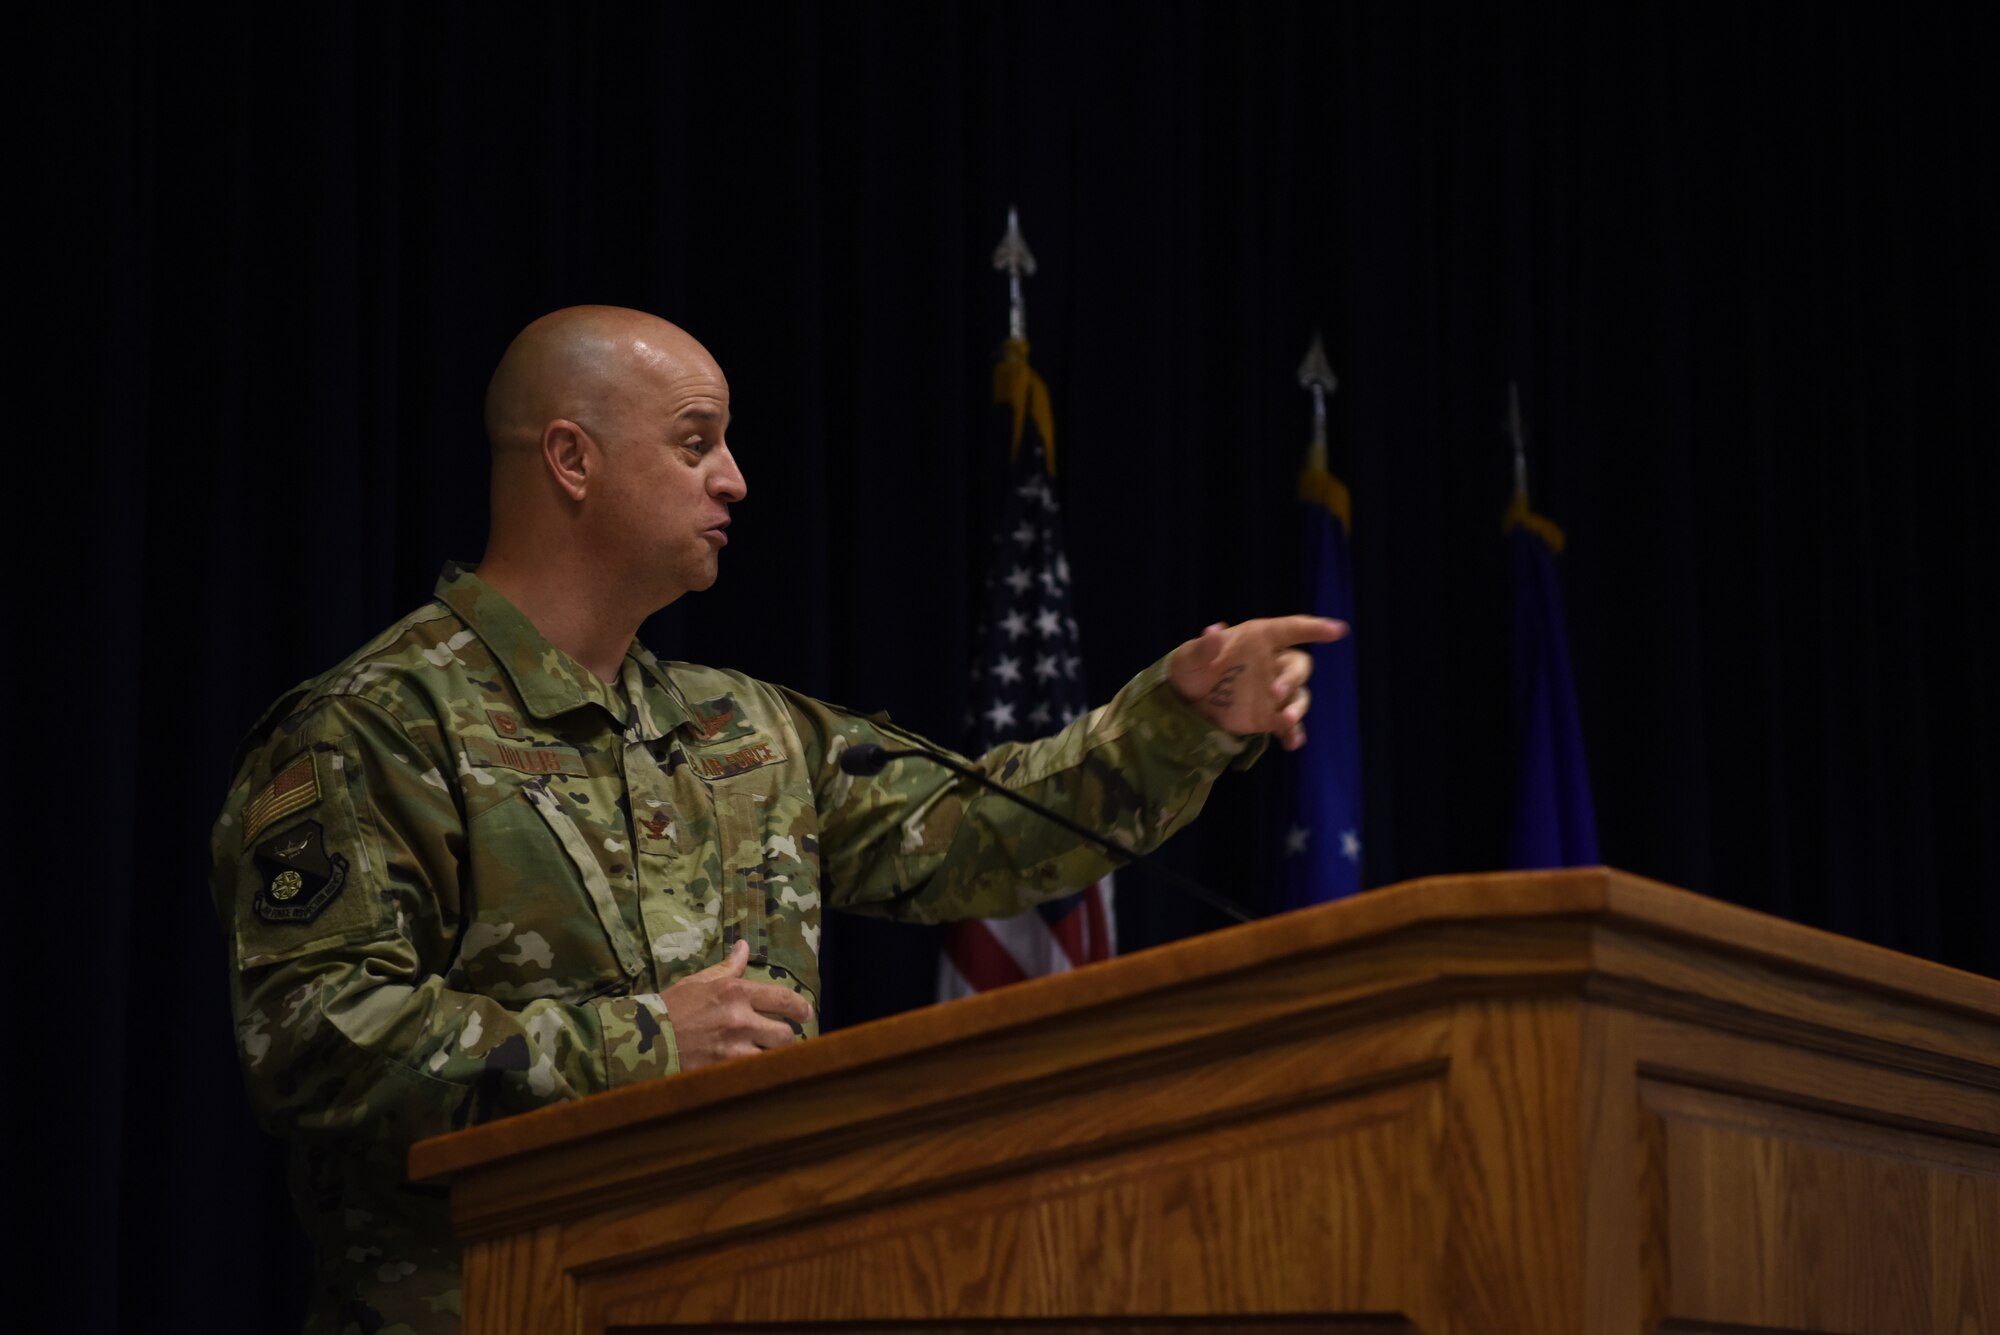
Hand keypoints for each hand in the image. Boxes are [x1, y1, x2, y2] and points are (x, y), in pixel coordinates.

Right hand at [658, 939, 813, 1070]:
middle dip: (788, 1038)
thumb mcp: (699, 981)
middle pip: (785, 1035)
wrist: (643, 1038)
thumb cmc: (672, 1006)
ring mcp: (732, 1050)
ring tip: (770, 1057)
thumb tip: (744, 946)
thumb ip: (728, 967)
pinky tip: (756, 1073)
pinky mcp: (723, 1072)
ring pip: (773, 1058)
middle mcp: (739, 1020)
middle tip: (785, 1039)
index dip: (801, 1008)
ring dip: (773, 1058)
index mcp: (735, 993)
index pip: (783, 999)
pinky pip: (754, 1076)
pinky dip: (758, 1074)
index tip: (807, 1014)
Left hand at [1168, 615, 1347, 750]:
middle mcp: (1273, 664)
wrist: (1186, 702)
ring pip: (1299, 696)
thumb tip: (1213, 631)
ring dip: (1296, 708)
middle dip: (1292, 679)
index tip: (1338, 631)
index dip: (1315, 628)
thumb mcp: (1189, 657)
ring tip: (1284, 722)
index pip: (1292, 629)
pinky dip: (1293, 734)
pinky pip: (1289, 726)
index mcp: (1259, 640)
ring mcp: (1274, 692)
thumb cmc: (1191, 669)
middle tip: (1275, 693)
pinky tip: (1292, 744)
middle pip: (1299, 666)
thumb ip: (1203, 647)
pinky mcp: (1270, 717)